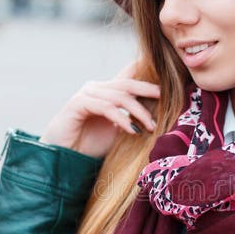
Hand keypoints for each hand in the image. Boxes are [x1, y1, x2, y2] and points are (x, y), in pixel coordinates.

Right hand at [39, 60, 160, 157]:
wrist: (65, 158)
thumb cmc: (93, 146)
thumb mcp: (120, 131)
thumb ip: (136, 120)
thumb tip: (162, 117)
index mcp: (108, 92)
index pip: (130, 77)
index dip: (148, 75)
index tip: (169, 81)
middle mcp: (97, 88)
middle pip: (128, 83)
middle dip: (149, 90)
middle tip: (167, 99)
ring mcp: (87, 94)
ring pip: (119, 95)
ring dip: (138, 111)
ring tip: (150, 126)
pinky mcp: (78, 104)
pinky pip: (105, 106)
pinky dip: (121, 118)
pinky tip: (132, 130)